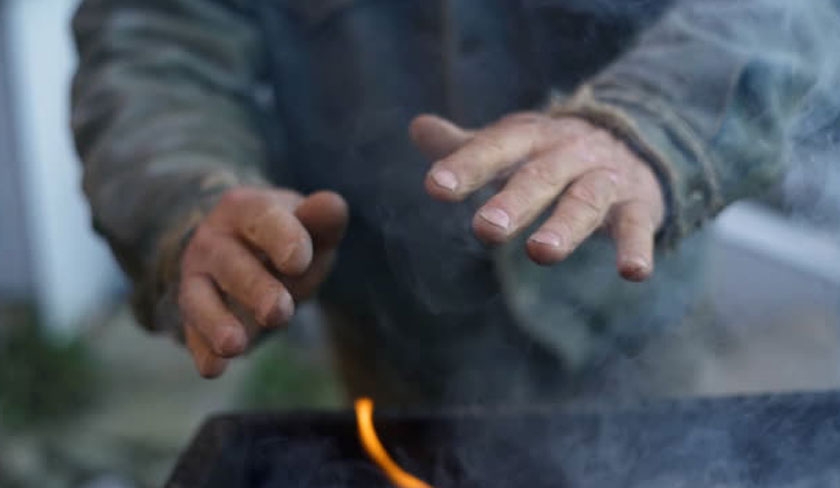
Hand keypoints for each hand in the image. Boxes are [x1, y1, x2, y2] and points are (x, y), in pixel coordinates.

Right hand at [178, 187, 347, 377]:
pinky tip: (214, 369)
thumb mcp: (308, 225)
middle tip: (278, 312)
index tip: (300, 262)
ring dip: (216, 322)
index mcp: (247, 210)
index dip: (282, 239)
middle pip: (230, 263)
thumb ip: (322, 220)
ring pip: (200, 298)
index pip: (263, 220)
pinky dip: (202, 350)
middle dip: (254, 288)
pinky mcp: (193, 311)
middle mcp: (214, 240)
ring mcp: (198, 276)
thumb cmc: (288, 238)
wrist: (243, 248)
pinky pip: (193, 331)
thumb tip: (333, 206)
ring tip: (235, 346)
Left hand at [410, 113, 664, 280]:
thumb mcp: (513, 144)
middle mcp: (567, 154)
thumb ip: (467, 145)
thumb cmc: (552, 153)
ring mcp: (605, 178)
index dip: (466, 166)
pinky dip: (637, 247)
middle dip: (513, 202)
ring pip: (585, 200)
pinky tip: (634, 274)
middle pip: (539, 177)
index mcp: (531, 139)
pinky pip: (637, 226)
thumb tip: (416, 126)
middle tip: (485, 229)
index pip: (495, 149)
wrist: (632, 139)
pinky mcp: (637, 205)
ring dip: (565, 226)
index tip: (435, 187)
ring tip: (542, 254)